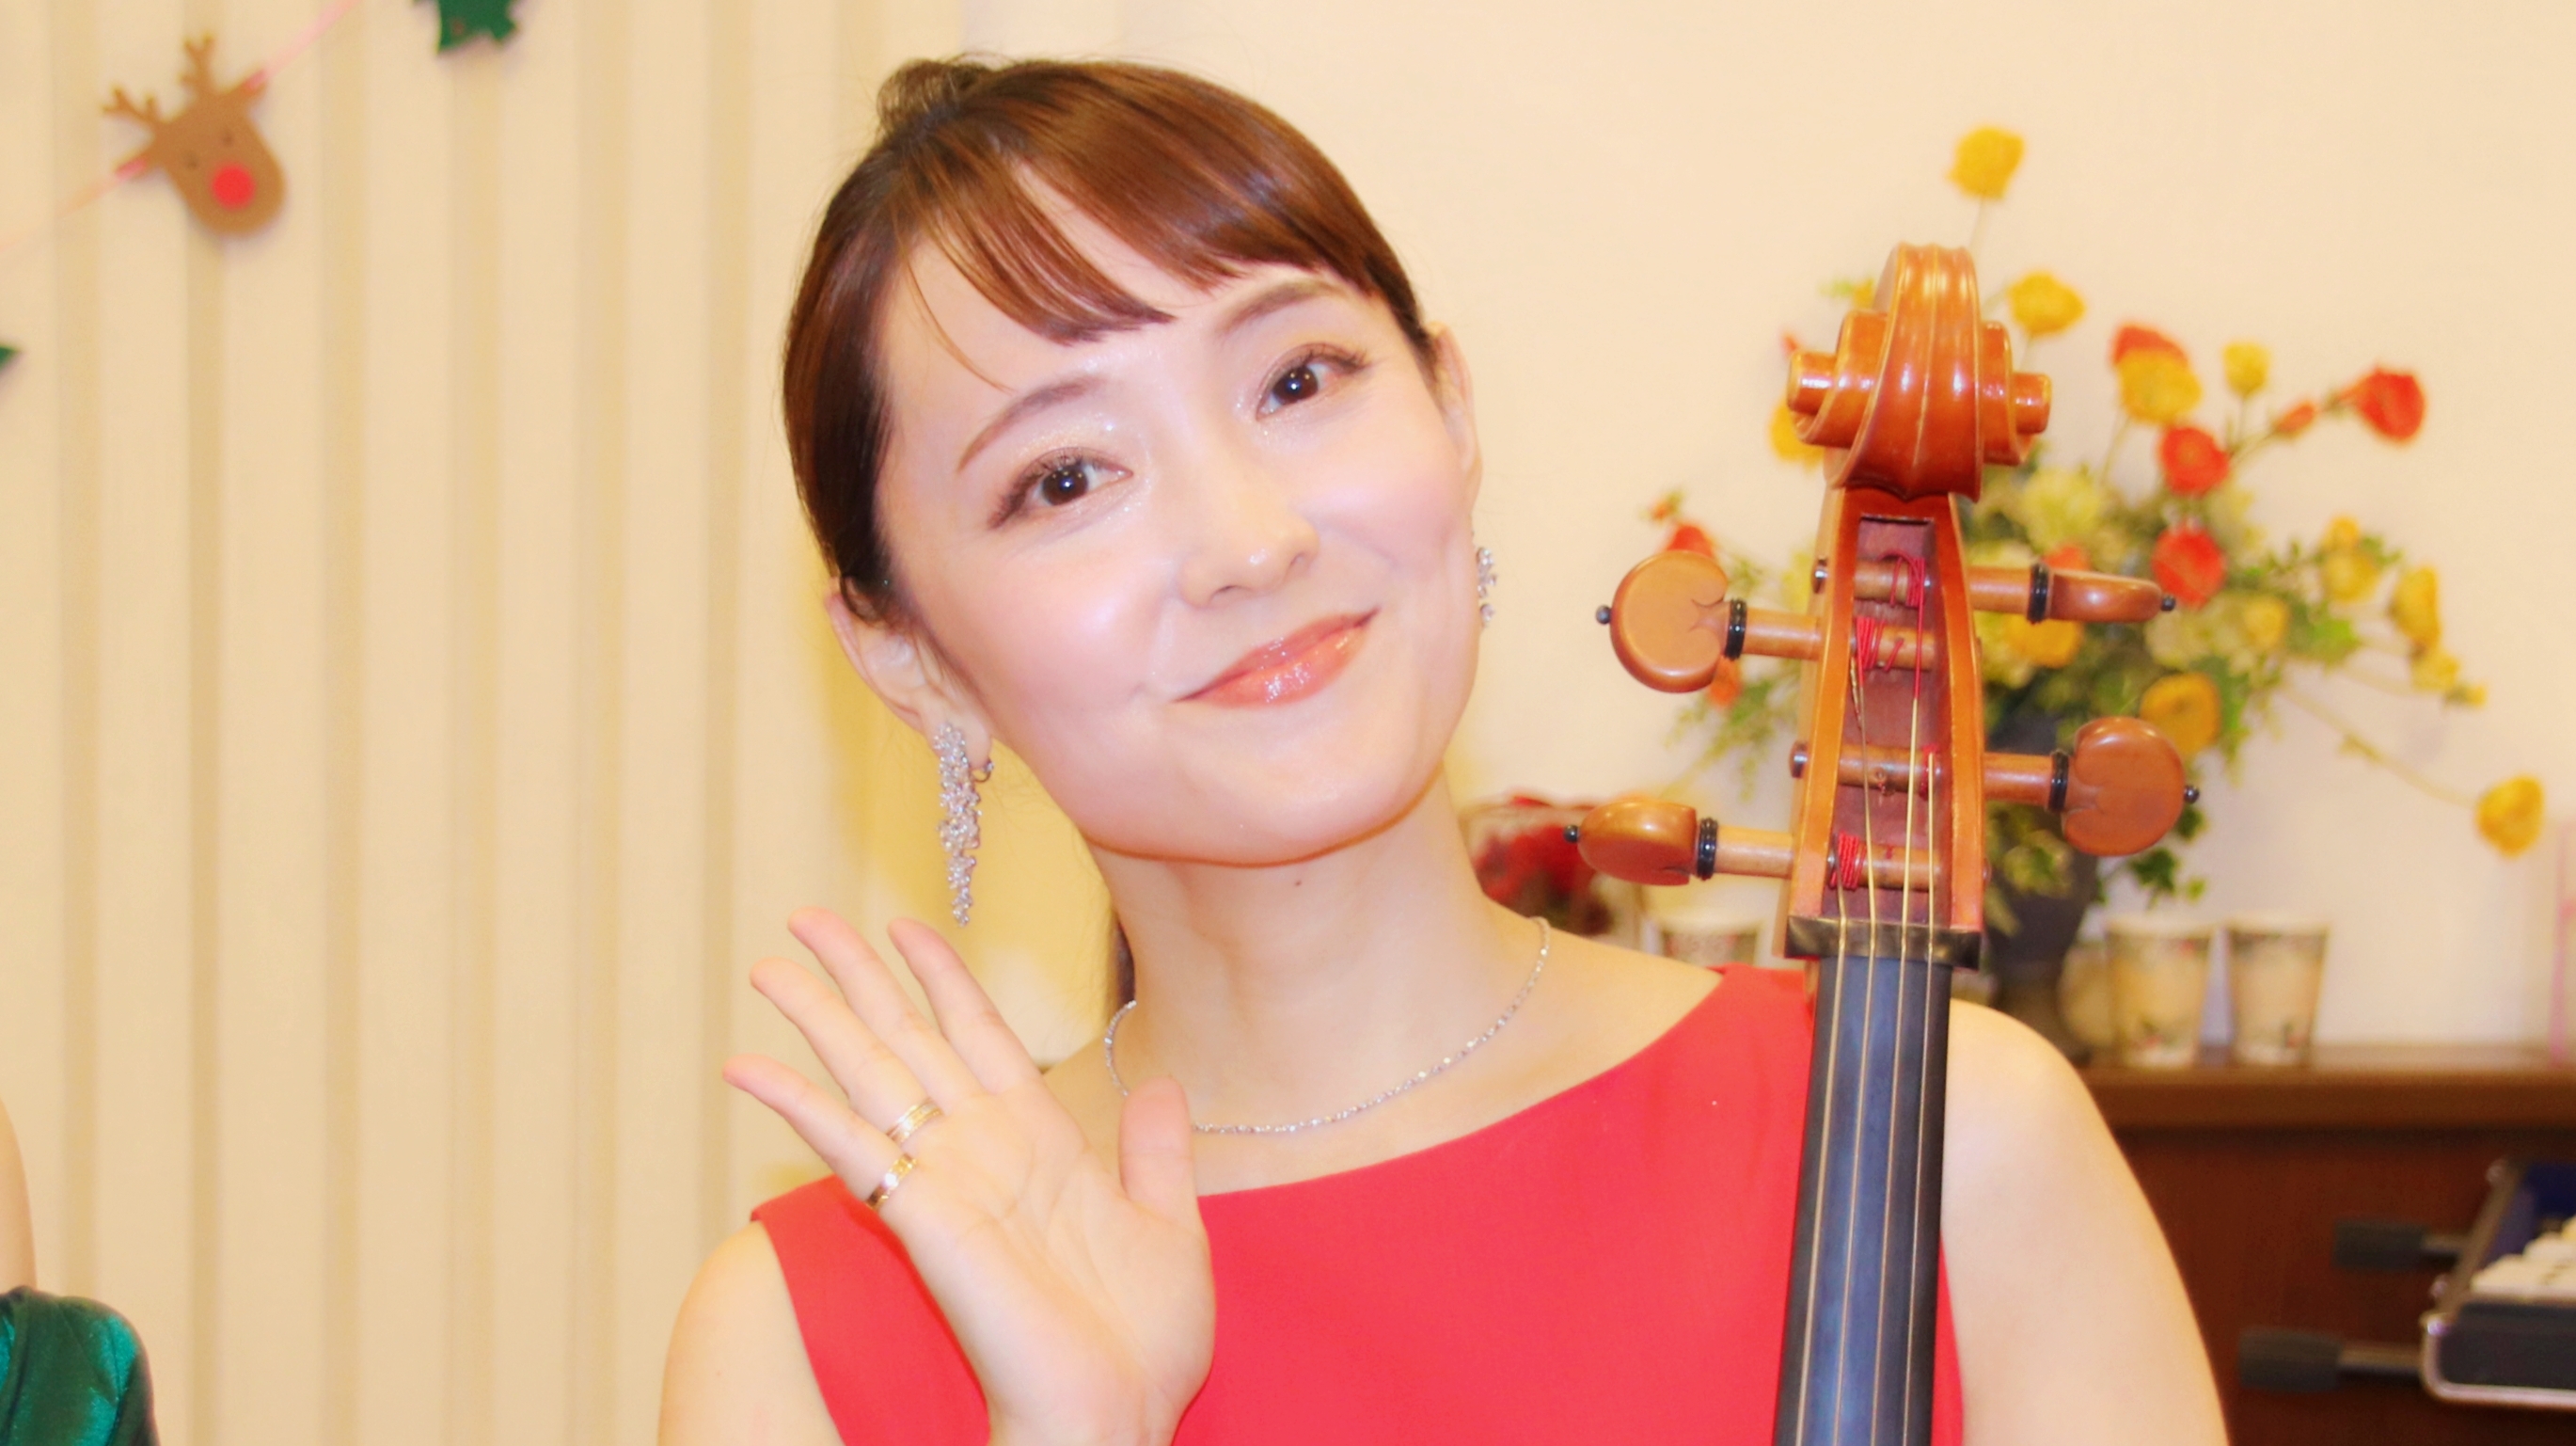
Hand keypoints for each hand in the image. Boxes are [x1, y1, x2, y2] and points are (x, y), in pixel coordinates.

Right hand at [728, 910, 1214, 1445]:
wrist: (1119, 1412)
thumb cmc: (1142, 1343)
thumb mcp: (1170, 1227)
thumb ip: (1157, 1154)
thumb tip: (1161, 1086)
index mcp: (1041, 1141)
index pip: (979, 1034)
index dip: (942, 977)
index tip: (906, 925)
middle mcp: (983, 1148)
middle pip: (908, 1038)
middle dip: (857, 974)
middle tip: (805, 917)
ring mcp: (948, 1178)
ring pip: (871, 1074)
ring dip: (818, 1017)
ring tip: (767, 966)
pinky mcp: (922, 1217)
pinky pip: (850, 1146)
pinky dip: (798, 1103)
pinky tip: (746, 1067)